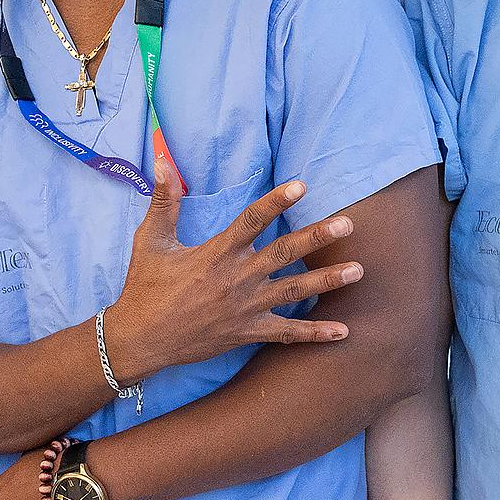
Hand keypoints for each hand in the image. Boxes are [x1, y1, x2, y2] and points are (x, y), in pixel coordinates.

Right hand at [104, 162, 360, 381]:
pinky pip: (287, 334)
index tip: (301, 185)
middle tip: (348, 224)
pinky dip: (315, 333)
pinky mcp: (247, 333)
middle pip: (285, 253)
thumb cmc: (145, 286)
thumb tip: (162, 160)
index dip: (277, 201)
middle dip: (318, 238)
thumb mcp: (151, 240)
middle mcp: (236, 279)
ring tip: (359, 271)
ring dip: (328, 281)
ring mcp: (245, 308)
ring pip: (294, 291)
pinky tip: (343, 331)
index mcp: (216, 253)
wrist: (140, 339)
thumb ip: (164, 200)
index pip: (252, 221)